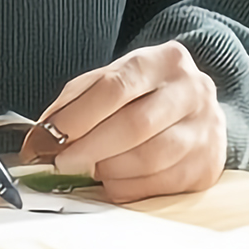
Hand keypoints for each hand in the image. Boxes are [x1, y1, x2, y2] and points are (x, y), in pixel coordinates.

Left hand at [37, 42, 225, 203]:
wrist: (196, 112)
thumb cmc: (145, 96)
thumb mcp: (114, 81)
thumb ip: (76, 102)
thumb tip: (41, 137)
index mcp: (165, 61)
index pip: (115, 86)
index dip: (76, 117)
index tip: (47, 138)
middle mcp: (192, 91)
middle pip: (135, 125)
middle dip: (89, 148)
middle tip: (62, 162)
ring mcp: (205, 130)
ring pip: (148, 159)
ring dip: (108, 170)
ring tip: (92, 167)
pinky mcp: (207, 166)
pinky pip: (157, 185)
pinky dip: (127, 187)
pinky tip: (116, 179)